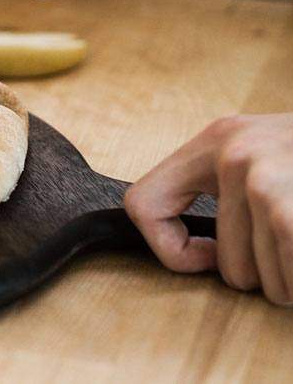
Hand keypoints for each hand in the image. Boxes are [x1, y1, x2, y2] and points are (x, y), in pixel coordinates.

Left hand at [125, 114, 292, 305]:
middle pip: (223, 264)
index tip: (207, 256)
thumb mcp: (267, 154)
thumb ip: (225, 191)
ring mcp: (264, 178)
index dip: (170, 249)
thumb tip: (191, 251)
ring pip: (257, 280)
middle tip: (292, 250)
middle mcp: (233, 154)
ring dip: (292, 281)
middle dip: (264, 275)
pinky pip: (287, 279)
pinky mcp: (287, 209)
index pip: (143, 205)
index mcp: (216, 140)